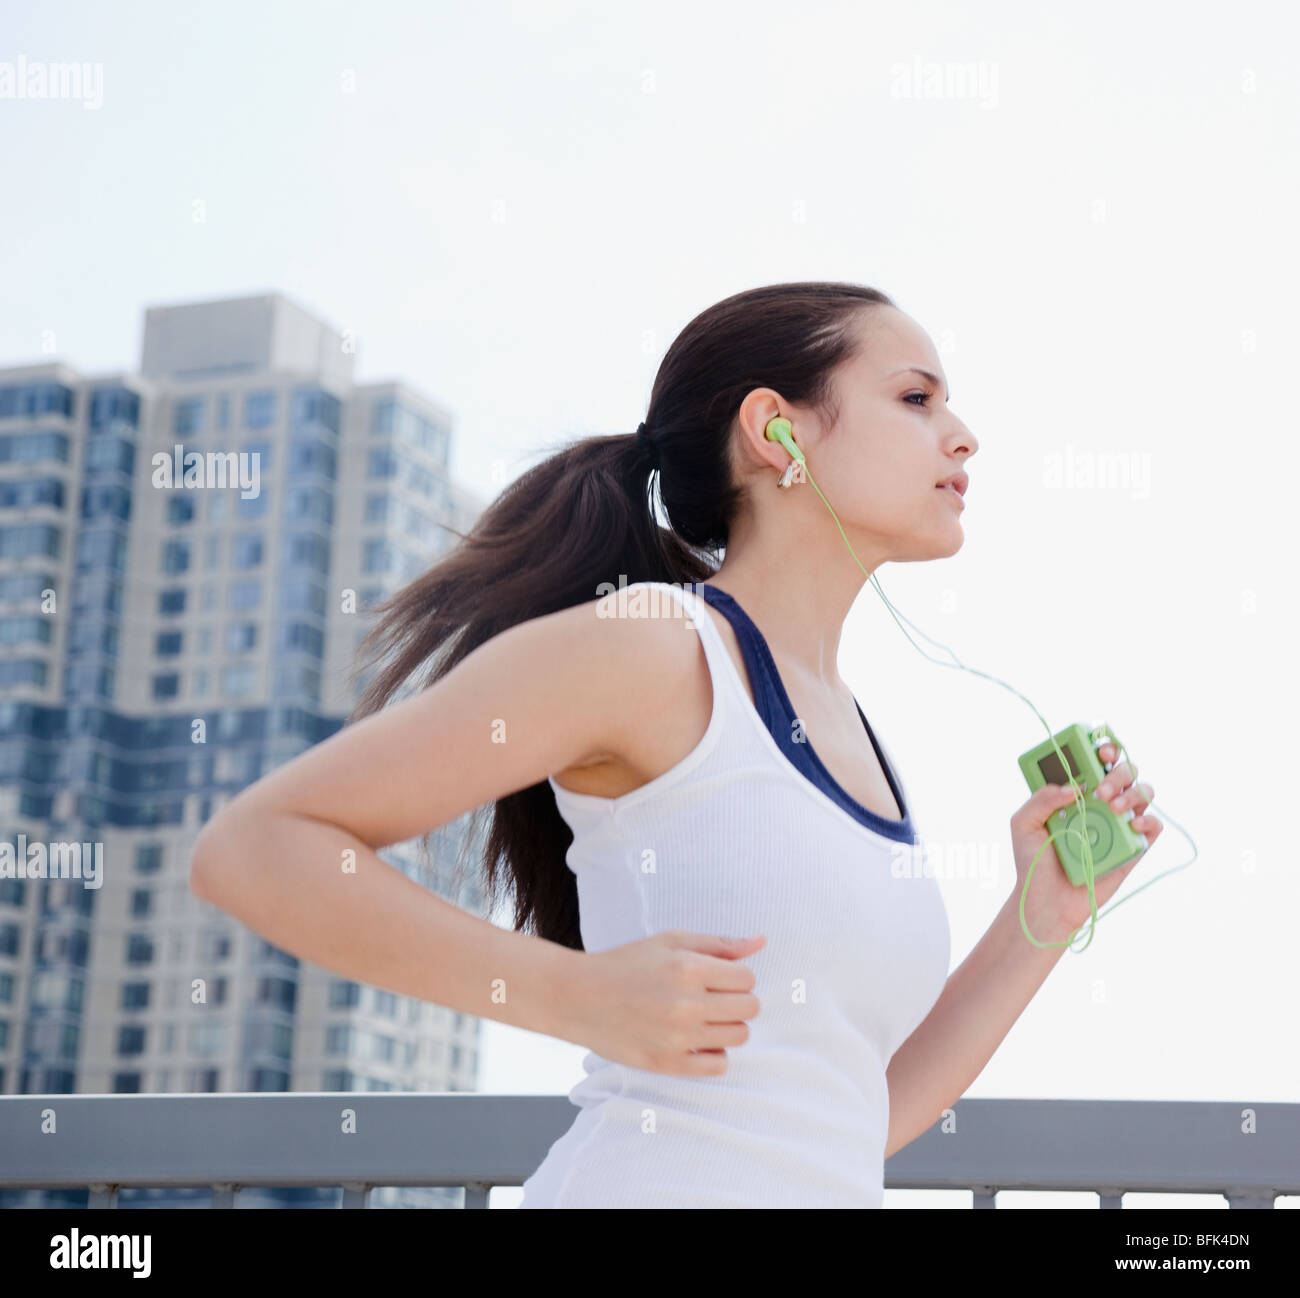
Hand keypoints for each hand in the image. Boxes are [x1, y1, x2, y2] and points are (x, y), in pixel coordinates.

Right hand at [561, 930, 764, 1076]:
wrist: (578, 996)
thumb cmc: (627, 963)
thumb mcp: (671, 941)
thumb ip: (719, 944)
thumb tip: (761, 942)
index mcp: (689, 968)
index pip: (747, 979)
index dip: (737, 978)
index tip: (718, 978)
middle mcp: (686, 1003)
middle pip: (749, 1009)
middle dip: (737, 1001)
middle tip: (712, 998)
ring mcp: (677, 1037)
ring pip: (739, 1037)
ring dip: (727, 1026)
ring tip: (703, 1017)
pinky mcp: (667, 1063)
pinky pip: (718, 1066)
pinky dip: (714, 1053)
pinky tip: (697, 1039)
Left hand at [1010, 741, 1163, 943]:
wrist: (1046, 901)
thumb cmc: (1033, 862)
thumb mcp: (1024, 824)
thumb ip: (1042, 798)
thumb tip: (1074, 786)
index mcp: (1076, 792)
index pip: (1096, 761)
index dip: (1103, 749)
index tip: (1099, 752)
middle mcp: (1100, 803)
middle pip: (1124, 771)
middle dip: (1118, 772)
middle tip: (1102, 790)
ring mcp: (1118, 824)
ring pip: (1143, 792)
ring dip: (1133, 792)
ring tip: (1112, 807)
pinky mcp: (1133, 848)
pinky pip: (1153, 826)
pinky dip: (1148, 820)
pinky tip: (1132, 824)